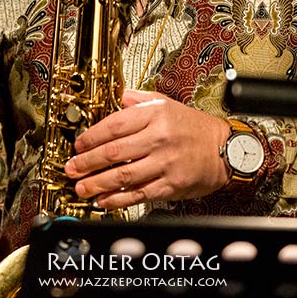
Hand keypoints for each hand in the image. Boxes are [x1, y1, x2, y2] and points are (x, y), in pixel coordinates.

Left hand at [64, 89, 230, 208]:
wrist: (224, 149)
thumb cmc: (194, 127)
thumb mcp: (168, 104)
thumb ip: (140, 100)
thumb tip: (119, 97)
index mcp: (156, 115)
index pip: (116, 125)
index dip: (92, 136)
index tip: (78, 145)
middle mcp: (159, 138)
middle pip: (115, 151)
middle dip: (88, 162)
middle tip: (72, 168)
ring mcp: (165, 163)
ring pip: (124, 175)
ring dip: (98, 183)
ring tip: (81, 187)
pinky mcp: (171, 185)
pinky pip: (139, 194)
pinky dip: (118, 199)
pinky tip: (103, 200)